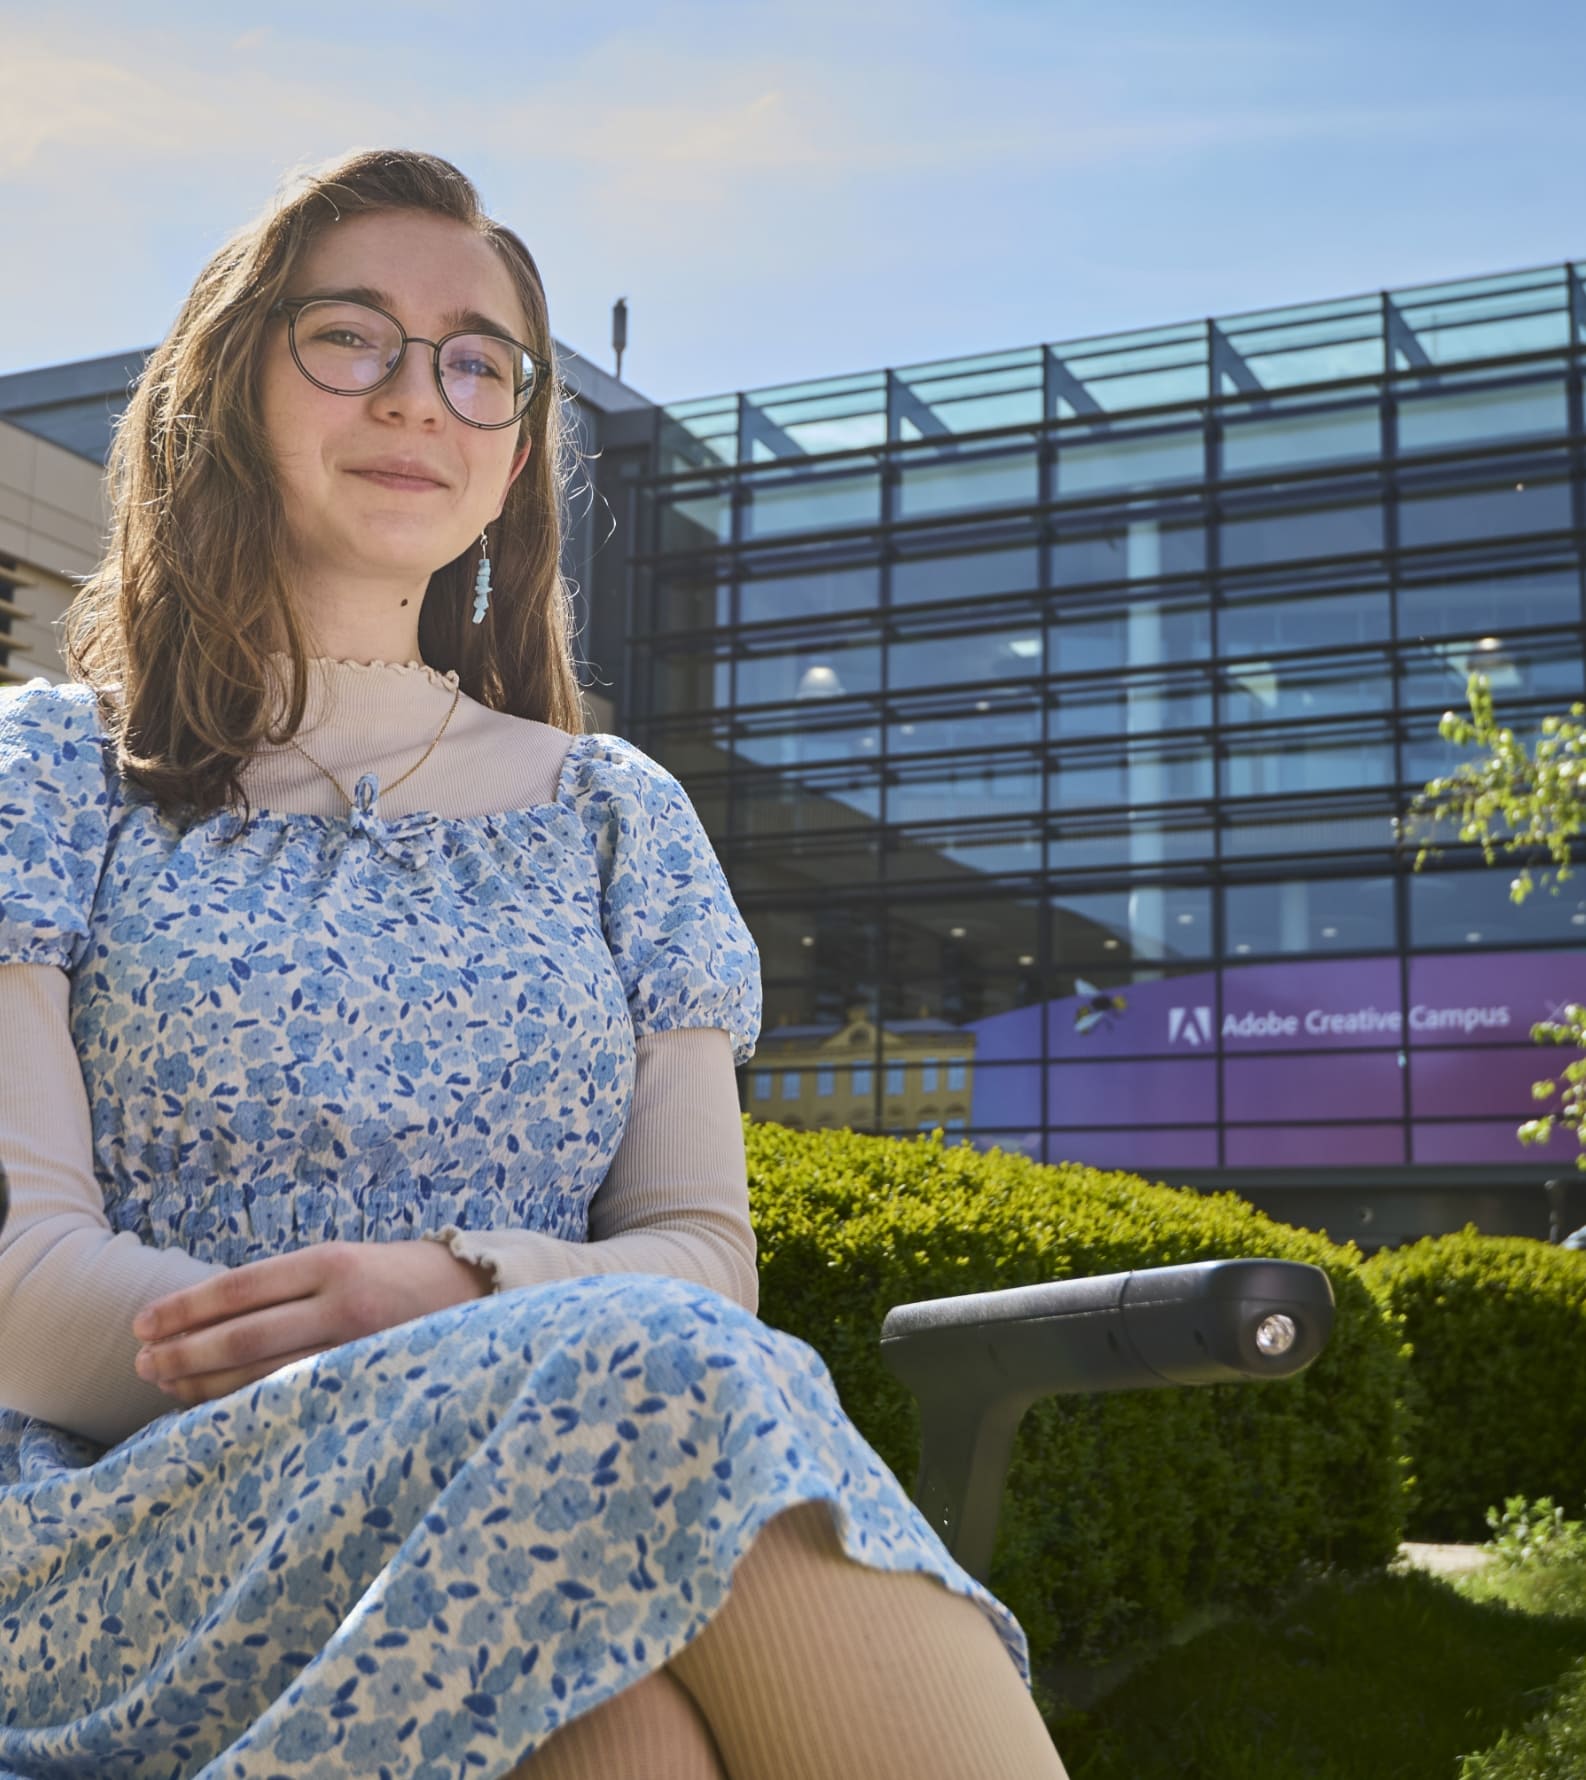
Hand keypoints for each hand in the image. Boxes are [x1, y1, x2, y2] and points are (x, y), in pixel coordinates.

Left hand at [131, 1239, 493, 1407]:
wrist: (481, 1293)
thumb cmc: (399, 1275)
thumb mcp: (348, 1261)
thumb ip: (291, 1286)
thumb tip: (212, 1313)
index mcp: (331, 1263)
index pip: (239, 1287)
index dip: (184, 1308)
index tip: (141, 1323)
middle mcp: (342, 1303)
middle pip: (241, 1335)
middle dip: (183, 1353)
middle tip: (140, 1364)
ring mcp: (356, 1347)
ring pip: (263, 1375)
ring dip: (205, 1384)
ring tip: (165, 1386)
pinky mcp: (368, 1379)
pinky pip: (295, 1397)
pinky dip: (249, 1404)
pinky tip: (217, 1410)